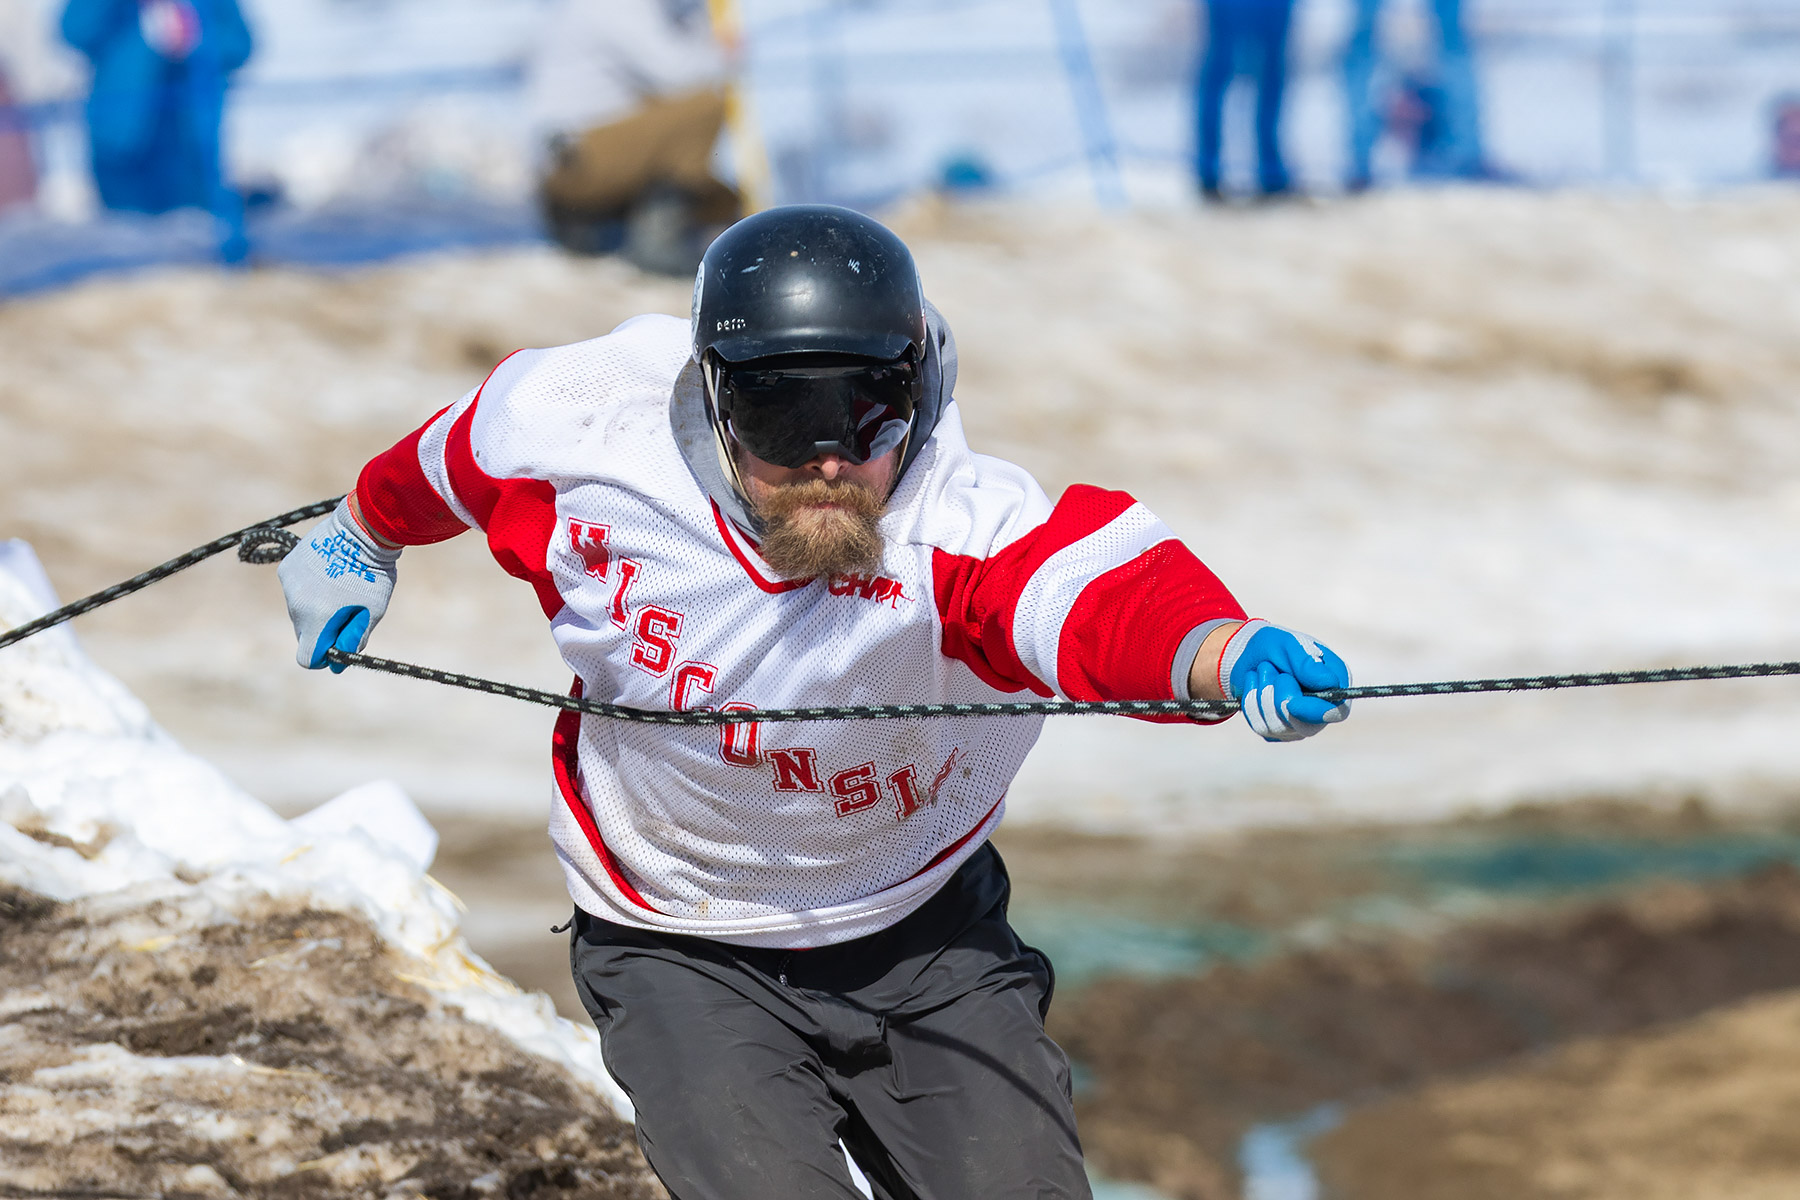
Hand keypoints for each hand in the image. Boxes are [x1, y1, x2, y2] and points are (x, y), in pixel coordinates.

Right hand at [277, 498, 399, 672]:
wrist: (362, 529)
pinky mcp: (286, 567)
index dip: (323, 657)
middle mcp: (296, 605)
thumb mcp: (372, 612)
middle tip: (347, 611)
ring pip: (300, 610)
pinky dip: (309, 587)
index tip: (336, 648)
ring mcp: (288, 585)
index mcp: (317, 620)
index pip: (307, 657)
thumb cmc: (373, 573)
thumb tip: (338, 663)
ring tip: (340, 584)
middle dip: (322, 629)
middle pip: (304, 633)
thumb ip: (353, 640)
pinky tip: (328, 571)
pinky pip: (296, 588)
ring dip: (316, 606)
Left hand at [1219, 620, 1351, 741]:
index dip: (1314, 711)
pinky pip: (1260, 725)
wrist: (1248, 653)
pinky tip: (1254, 684)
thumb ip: (1309, 664)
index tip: (1292, 703)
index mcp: (1335, 687)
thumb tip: (1330, 683)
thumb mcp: (1291, 645)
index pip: (1336, 712)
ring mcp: (1298, 724)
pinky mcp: (1275, 731)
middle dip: (1279, 699)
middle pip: (1305, 726)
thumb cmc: (1277, 647)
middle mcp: (1320, 711)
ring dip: (1262, 694)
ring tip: (1262, 670)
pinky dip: (1251, 701)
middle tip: (1267, 668)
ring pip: (1278, 727)